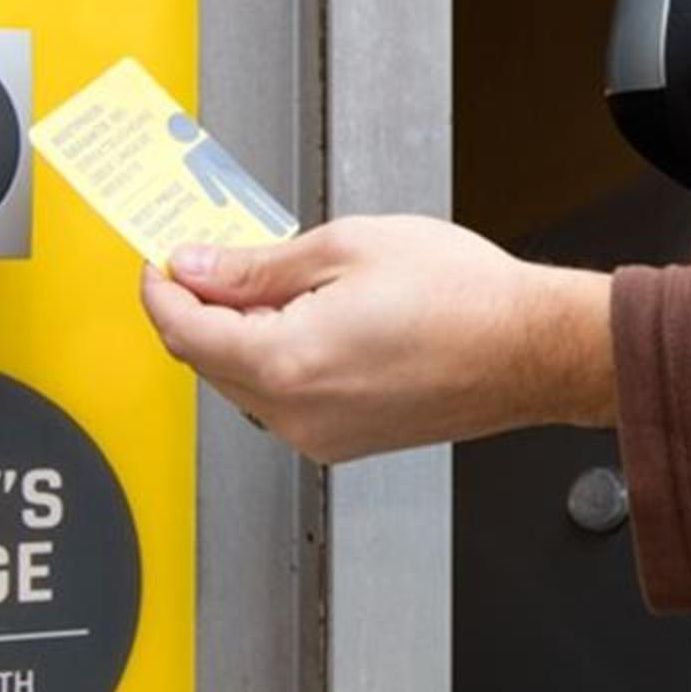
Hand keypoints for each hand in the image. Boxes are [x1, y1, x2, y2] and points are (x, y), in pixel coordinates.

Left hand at [138, 215, 615, 461]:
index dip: (161, 291)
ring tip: (279, 283)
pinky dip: (278, 360)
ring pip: (245, 383)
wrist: (530, 348)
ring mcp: (322, 436)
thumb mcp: (346, 249)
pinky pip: (284, 401)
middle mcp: (297, 414)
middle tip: (215, 258)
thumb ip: (257, 265)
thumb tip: (197, 267)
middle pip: (209, 362)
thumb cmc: (463, 299)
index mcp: (287, 363)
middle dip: (202, 309)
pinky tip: (312, 321)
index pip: (185, 332)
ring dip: (241, 335)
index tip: (159, 263)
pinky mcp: (346, 442)